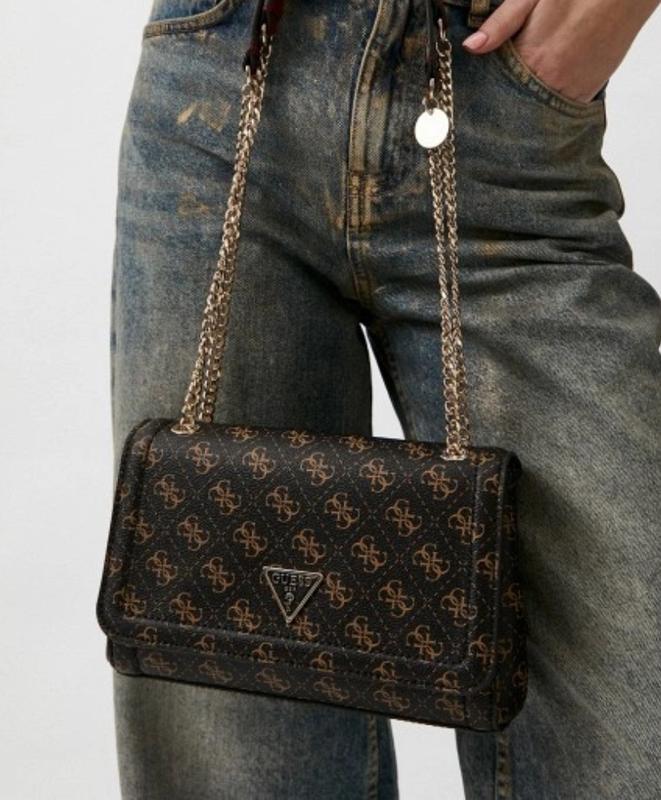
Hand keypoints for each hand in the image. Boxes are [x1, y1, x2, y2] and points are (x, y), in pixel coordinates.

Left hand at [462, 0, 658, 103]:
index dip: (481, 96)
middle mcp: (547, 82)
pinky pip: (560, 111)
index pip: (494, 89)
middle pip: (513, 106)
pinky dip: (548, 109)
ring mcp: (569, 91)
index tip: (468, 103)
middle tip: (484, 112)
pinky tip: (540, 98)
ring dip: (525, 109)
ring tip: (516, 104)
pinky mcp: (586, 93)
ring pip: (536, 113)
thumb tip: (471, 46)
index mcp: (529, 57)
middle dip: (500, 109)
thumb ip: (502, 23)